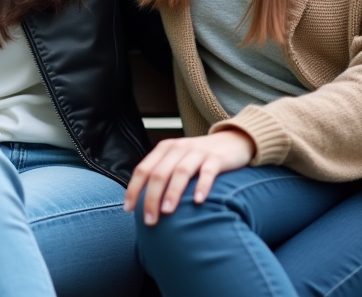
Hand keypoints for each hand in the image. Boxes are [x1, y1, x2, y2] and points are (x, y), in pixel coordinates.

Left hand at [124, 129, 254, 225]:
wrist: (232, 141)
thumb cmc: (198, 158)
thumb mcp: (177, 160)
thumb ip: (162, 174)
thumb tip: (142, 203)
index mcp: (164, 149)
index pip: (143, 169)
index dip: (134, 189)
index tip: (128, 210)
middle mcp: (178, 148)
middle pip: (159, 174)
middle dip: (151, 198)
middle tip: (149, 221)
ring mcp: (198, 152)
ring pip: (180, 172)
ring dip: (172, 193)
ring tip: (167, 212)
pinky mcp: (216, 158)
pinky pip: (207, 172)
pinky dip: (202, 186)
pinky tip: (198, 202)